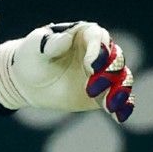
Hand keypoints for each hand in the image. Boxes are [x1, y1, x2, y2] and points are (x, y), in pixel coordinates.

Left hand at [0, 22, 134, 121]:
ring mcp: (104, 73)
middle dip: (109, 74)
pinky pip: (121, 99)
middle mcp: (100, 52)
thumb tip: (66, 38)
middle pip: (116, 59)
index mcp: (86, 34)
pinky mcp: (105, 93)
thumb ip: (51, 43)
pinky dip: (123, 107)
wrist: (29, 82)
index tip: (91, 67)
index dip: (99, 52)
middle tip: (91, 89)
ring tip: (110, 106)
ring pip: (123, 79)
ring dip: (120, 92)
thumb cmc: (32, 57)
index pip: (100, 39)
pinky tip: (119, 117)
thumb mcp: (35, 48)